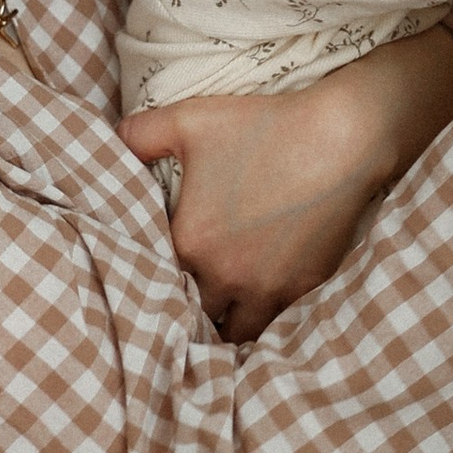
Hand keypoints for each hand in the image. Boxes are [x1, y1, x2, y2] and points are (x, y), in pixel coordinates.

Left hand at [124, 26, 452, 342]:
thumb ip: (139, 134)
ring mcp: (268, 288)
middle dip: (187, 312)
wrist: (341, 139)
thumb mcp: (189, 120)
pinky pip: (276, 323)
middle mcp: (225, 276)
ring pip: (235, 333)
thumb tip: (111, 140)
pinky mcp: (304, 287)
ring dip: (225, 325)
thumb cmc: (263, 127)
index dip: (152, 280)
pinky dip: (264, 320)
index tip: (152, 278)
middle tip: (184, 303)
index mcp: (190, 243)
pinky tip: (259, 308)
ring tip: (220, 315)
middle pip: (194, 317)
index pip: (154, 282)